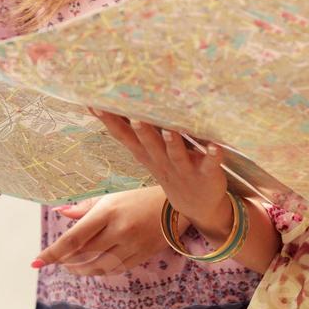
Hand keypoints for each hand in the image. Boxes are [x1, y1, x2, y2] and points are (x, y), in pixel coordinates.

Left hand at [31, 187, 168, 275]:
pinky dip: (100, 270)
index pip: (74, 238)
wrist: (175, 206)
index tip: (36, 261)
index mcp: (108, 211)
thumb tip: (59, 212)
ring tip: (69, 266)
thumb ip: (84, 207)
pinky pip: (115, 269)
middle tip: (53, 260)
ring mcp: (131, 246)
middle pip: (83, 254)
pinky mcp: (141, 256)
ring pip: (98, 266)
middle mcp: (119, 231)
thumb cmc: (138, 198)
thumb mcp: (110, 196)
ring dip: (80, 269)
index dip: (53, 252)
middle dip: (64, 260)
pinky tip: (91, 267)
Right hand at [89, 107, 232, 238]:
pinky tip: (215, 146)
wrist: (197, 206)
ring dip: (172, 142)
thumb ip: (136, 132)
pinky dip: (212, 156)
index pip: (124, 136)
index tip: (93, 104)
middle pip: (149, 144)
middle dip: (141, 130)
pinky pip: (210, 165)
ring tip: (169, 130)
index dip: (109, 121)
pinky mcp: (207, 175)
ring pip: (176, 154)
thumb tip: (119, 103)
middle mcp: (162, 161)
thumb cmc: (170, 170)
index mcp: (146, 155)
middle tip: (134, 116)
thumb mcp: (148, 154)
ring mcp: (184, 170)